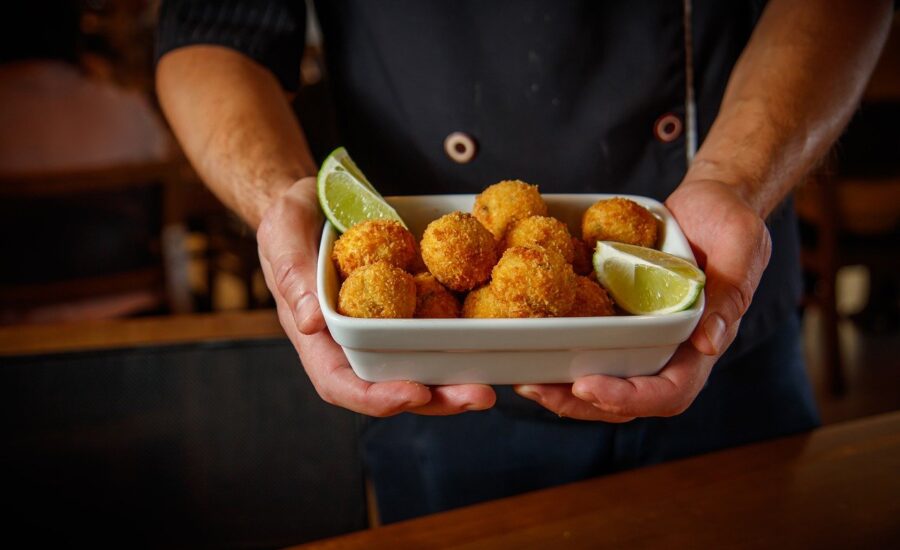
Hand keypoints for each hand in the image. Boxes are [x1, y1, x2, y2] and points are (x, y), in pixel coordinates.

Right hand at [257, 178, 495, 416]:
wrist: (318, 199)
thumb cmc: (290, 219)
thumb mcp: (282, 236)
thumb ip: (293, 275)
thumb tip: (309, 322)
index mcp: (317, 337)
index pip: (341, 383)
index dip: (377, 398)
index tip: (416, 393)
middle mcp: (352, 343)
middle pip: (391, 386)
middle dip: (435, 399)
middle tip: (480, 396)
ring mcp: (382, 328)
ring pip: (418, 366)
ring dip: (455, 381)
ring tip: (492, 385)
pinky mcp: (406, 307)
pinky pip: (432, 330)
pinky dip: (461, 342)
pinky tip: (491, 341)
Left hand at [514, 179, 771, 420]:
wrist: (709, 202)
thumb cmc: (730, 220)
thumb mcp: (741, 247)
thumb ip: (730, 293)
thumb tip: (710, 344)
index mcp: (702, 344)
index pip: (670, 392)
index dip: (629, 398)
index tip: (588, 386)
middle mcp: (670, 350)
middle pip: (627, 399)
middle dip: (581, 403)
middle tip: (538, 391)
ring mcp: (642, 337)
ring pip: (603, 380)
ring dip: (563, 390)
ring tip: (525, 383)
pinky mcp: (619, 318)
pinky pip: (590, 347)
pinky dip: (561, 354)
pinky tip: (528, 348)